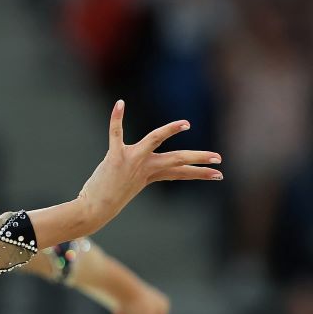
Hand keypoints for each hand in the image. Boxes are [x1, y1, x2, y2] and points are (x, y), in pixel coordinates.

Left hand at [77, 101, 222, 234]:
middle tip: (219, 159)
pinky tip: (120, 104)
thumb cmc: (109, 199)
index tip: (218, 174)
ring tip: (185, 124)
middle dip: (199, 158)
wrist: (93, 210)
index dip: (199, 173)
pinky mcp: (115, 157)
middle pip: (177, 159)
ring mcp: (131, 160)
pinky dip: (117, 118)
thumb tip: (146, 173)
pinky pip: (116, 133)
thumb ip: (141, 175)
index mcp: (150, 174)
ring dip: (169, 130)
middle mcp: (144, 166)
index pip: (180, 172)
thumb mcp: (131, 185)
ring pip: (154, 140)